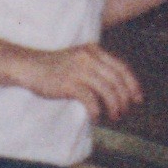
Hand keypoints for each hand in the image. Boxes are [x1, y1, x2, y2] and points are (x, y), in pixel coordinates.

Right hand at [19, 43, 144, 120]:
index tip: (138, 99)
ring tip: (114, 116)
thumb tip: (118, 88)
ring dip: (114, 106)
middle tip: (124, 112)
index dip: (133, 85)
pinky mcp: (69, 83)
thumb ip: (97, 68)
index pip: (122, 67)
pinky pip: (90, 99)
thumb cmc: (55, 68)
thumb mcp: (79, 60)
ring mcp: (79, 69)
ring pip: (107, 90)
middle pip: (117, 80)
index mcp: (94, 50)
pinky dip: (96, 111)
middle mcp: (89, 58)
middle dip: (125, 99)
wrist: (29, 66)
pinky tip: (95, 117)